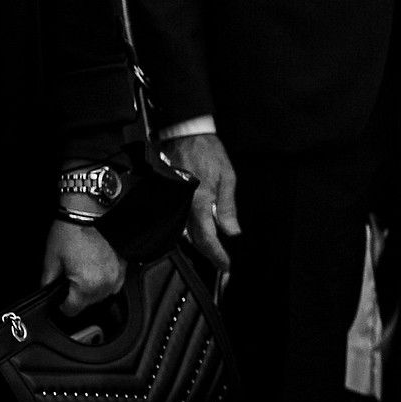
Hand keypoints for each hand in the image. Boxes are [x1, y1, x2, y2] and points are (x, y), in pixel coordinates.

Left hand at [42, 221, 125, 313]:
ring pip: (102, 295)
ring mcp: (117, 275)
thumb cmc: (71, 232)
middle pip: (88, 304)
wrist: (90, 212)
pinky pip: (114, 283)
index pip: (71, 310)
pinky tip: (95, 269)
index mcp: (87, 285)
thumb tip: (46, 293)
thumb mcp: (51, 259)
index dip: (60, 305)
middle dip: (77, 295)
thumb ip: (47, 282)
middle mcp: (105, 283)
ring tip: (82, 272)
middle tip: (69, 279)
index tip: (58, 298)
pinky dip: (104, 280)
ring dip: (92, 290)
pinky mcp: (124, 266)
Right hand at [168, 133, 240, 269]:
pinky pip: (178, 220)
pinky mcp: (168, 198)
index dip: (217, 255)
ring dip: (199, 243)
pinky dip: (190, 229)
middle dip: (209, 253)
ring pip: (184, 232)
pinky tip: (200, 232)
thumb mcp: (227, 178)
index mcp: (200, 201)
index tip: (226, 266)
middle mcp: (183, 205)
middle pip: (194, 240)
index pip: (208, 238)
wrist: (185, 135)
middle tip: (223, 262)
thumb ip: (227, 207)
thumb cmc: (208, 153)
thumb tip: (232, 230)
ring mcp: (173, 202)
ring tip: (215, 250)